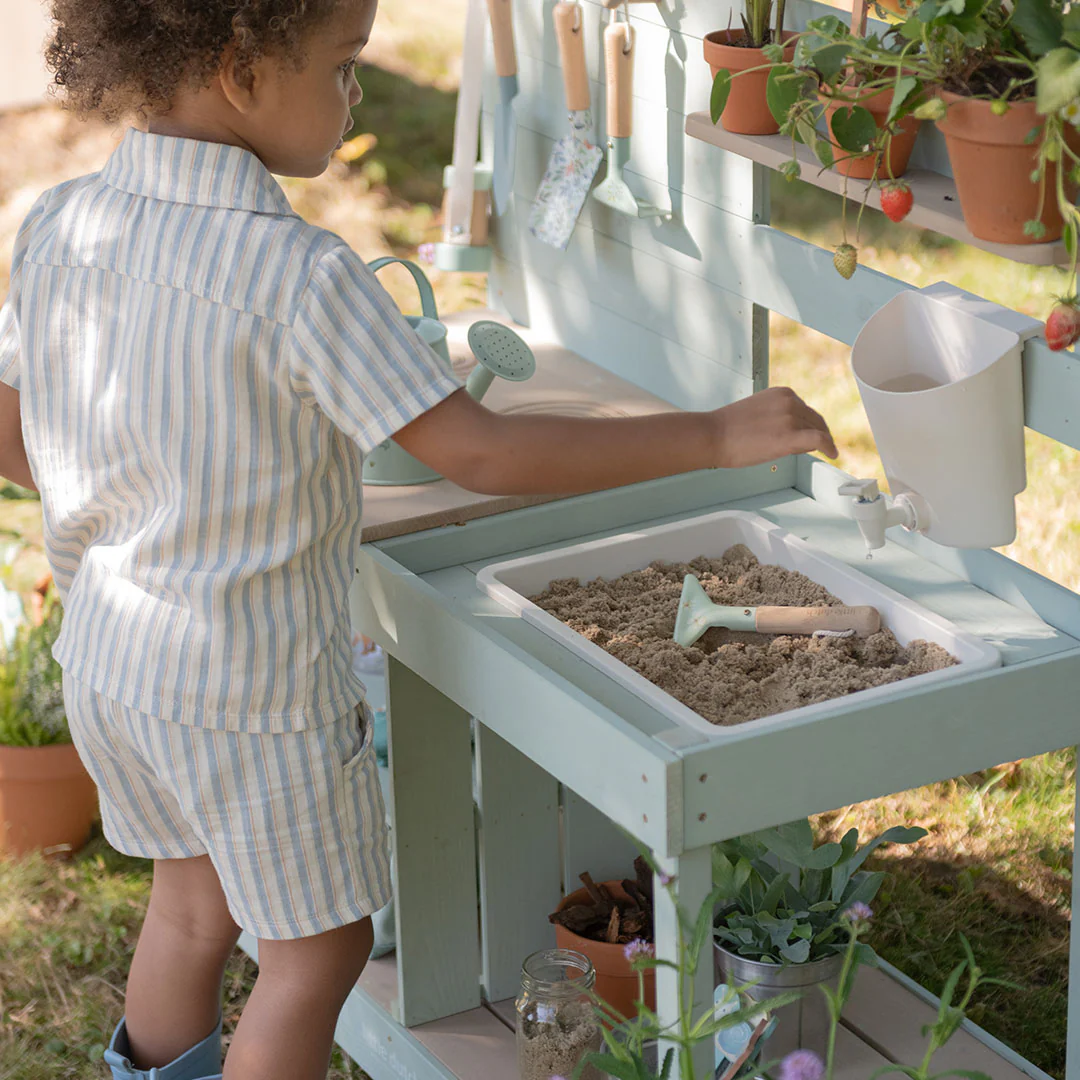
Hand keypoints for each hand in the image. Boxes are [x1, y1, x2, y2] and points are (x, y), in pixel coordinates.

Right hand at [711, 387, 836, 468]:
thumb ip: (776, 416)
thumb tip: (791, 433)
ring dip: (820, 444)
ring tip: (821, 453)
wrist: (712, 435)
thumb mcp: (757, 411)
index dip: (810, 425)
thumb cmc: (726, 429)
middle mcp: (790, 402)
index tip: (813, 434)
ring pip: (818, 431)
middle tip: (821, 447)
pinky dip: (829, 447)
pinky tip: (832, 455)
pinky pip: (820, 440)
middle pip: (815, 420)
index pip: (805, 410)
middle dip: (818, 434)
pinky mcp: (791, 436)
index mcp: (781, 393)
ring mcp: (791, 418)